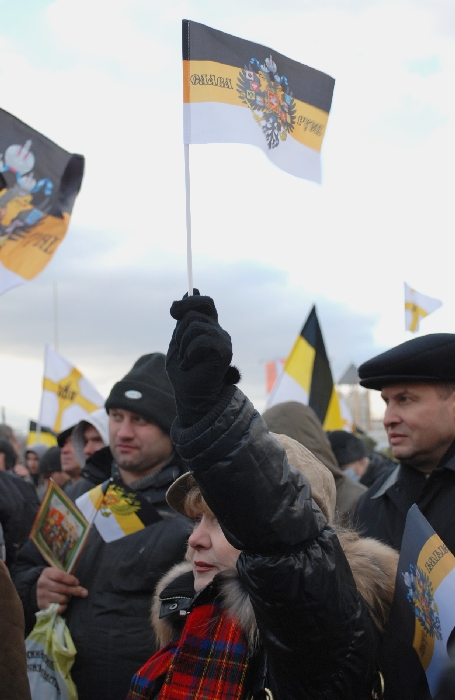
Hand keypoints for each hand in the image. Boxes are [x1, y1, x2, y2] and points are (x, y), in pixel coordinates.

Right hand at [36, 567, 87, 612]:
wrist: (40, 589)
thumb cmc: (54, 580)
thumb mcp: (59, 574)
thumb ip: (70, 579)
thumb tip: (84, 591)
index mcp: (47, 573)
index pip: (61, 576)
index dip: (71, 580)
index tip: (77, 583)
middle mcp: (42, 583)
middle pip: (62, 588)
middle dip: (75, 590)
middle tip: (83, 592)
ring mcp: (41, 595)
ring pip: (62, 598)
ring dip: (68, 598)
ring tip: (67, 596)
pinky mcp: (42, 605)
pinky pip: (58, 608)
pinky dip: (64, 606)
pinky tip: (63, 603)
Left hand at [166, 291, 239, 426]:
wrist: (191, 396)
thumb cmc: (184, 372)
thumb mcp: (178, 341)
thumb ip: (183, 320)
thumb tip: (190, 291)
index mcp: (208, 327)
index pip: (205, 302)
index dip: (190, 300)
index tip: (174, 312)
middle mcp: (217, 331)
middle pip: (196, 311)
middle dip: (180, 327)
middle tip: (178, 346)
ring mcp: (222, 340)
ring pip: (194, 325)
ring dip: (182, 344)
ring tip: (185, 361)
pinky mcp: (223, 351)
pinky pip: (201, 341)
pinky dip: (189, 354)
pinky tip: (189, 366)